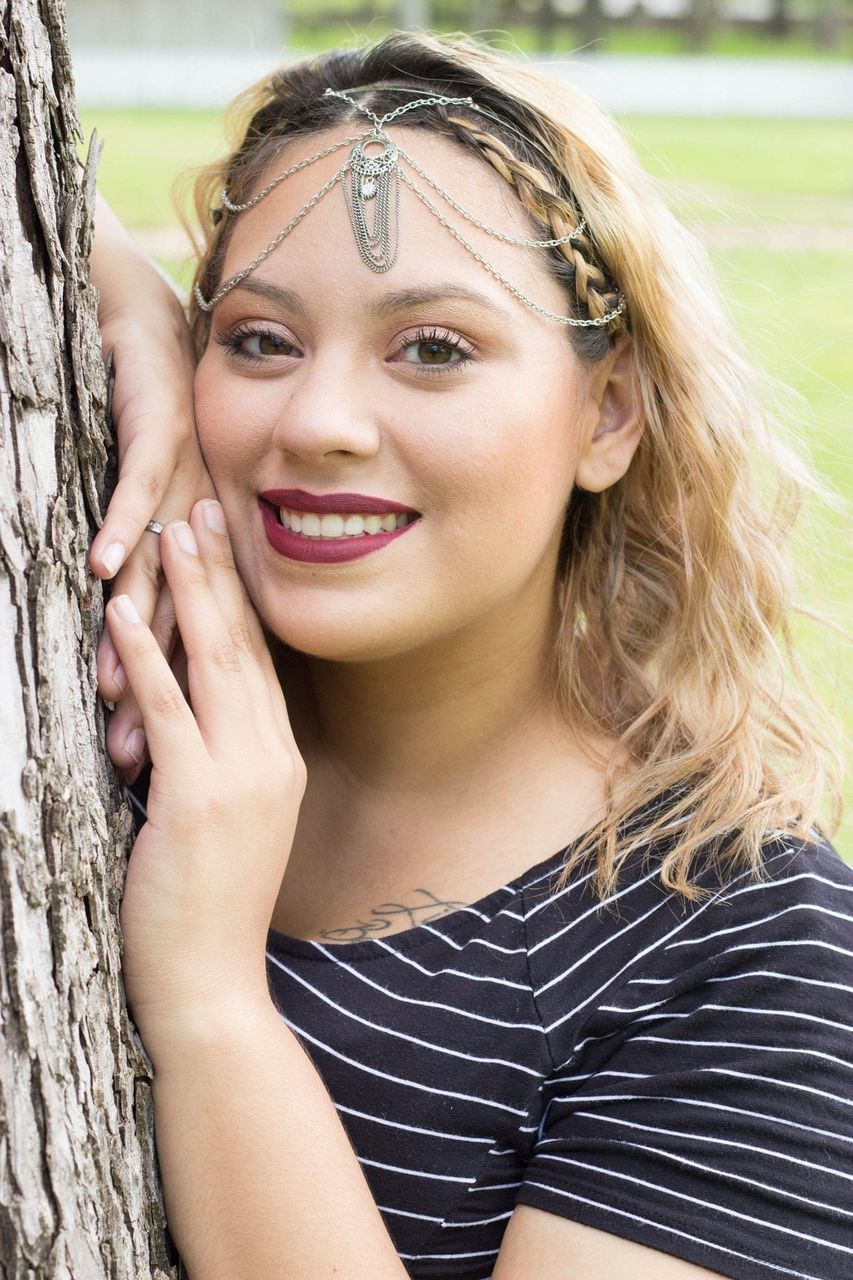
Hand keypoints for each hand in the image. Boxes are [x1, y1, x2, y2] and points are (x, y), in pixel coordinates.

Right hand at [90, 306, 217, 784]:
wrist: (153, 337)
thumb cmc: (150, 435)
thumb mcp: (155, 515)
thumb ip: (148, 578)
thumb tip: (126, 648)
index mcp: (211, 556)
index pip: (191, 644)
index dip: (169, 707)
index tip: (147, 767)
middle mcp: (207, 532)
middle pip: (179, 626)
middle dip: (153, 695)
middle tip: (128, 755)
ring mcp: (188, 485)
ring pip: (160, 571)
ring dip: (135, 630)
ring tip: (109, 684)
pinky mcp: (164, 438)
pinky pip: (141, 490)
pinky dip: (123, 529)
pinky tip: (100, 572)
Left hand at [105, 499, 305, 1068]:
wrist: (212, 983)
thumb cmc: (210, 911)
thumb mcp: (231, 827)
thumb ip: (222, 768)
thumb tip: (190, 726)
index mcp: (281, 762)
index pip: (264, 664)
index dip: (245, 601)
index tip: (230, 549)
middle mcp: (271, 758)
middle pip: (247, 648)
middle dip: (223, 574)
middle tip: (208, 510)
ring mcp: (241, 777)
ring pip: (216, 665)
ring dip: (190, 594)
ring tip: (173, 534)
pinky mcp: (196, 799)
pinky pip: (169, 712)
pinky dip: (146, 658)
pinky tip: (125, 614)